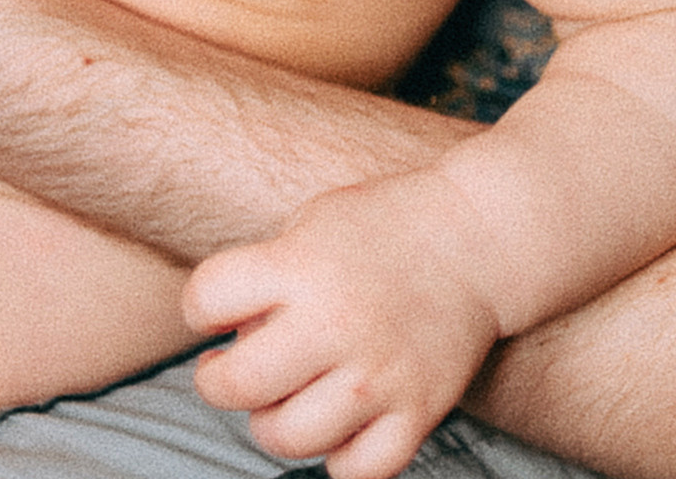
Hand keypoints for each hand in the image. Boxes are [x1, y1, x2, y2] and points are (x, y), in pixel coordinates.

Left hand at [186, 170, 499, 478]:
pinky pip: (358, 471)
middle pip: (238, 385)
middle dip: (217, 382)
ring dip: (272, 424)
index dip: (200, 308)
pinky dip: (338, 458)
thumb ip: (267, 274)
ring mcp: (379, 375)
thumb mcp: (311, 222)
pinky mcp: (418, 412)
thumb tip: (231, 340)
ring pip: (290, 438)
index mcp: (303, 266)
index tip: (215, 311)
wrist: (475, 237)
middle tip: (230, 369)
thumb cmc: (382, 224)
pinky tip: (336, 424)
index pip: (207, 298)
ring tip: (284, 397)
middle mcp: (337, 323)